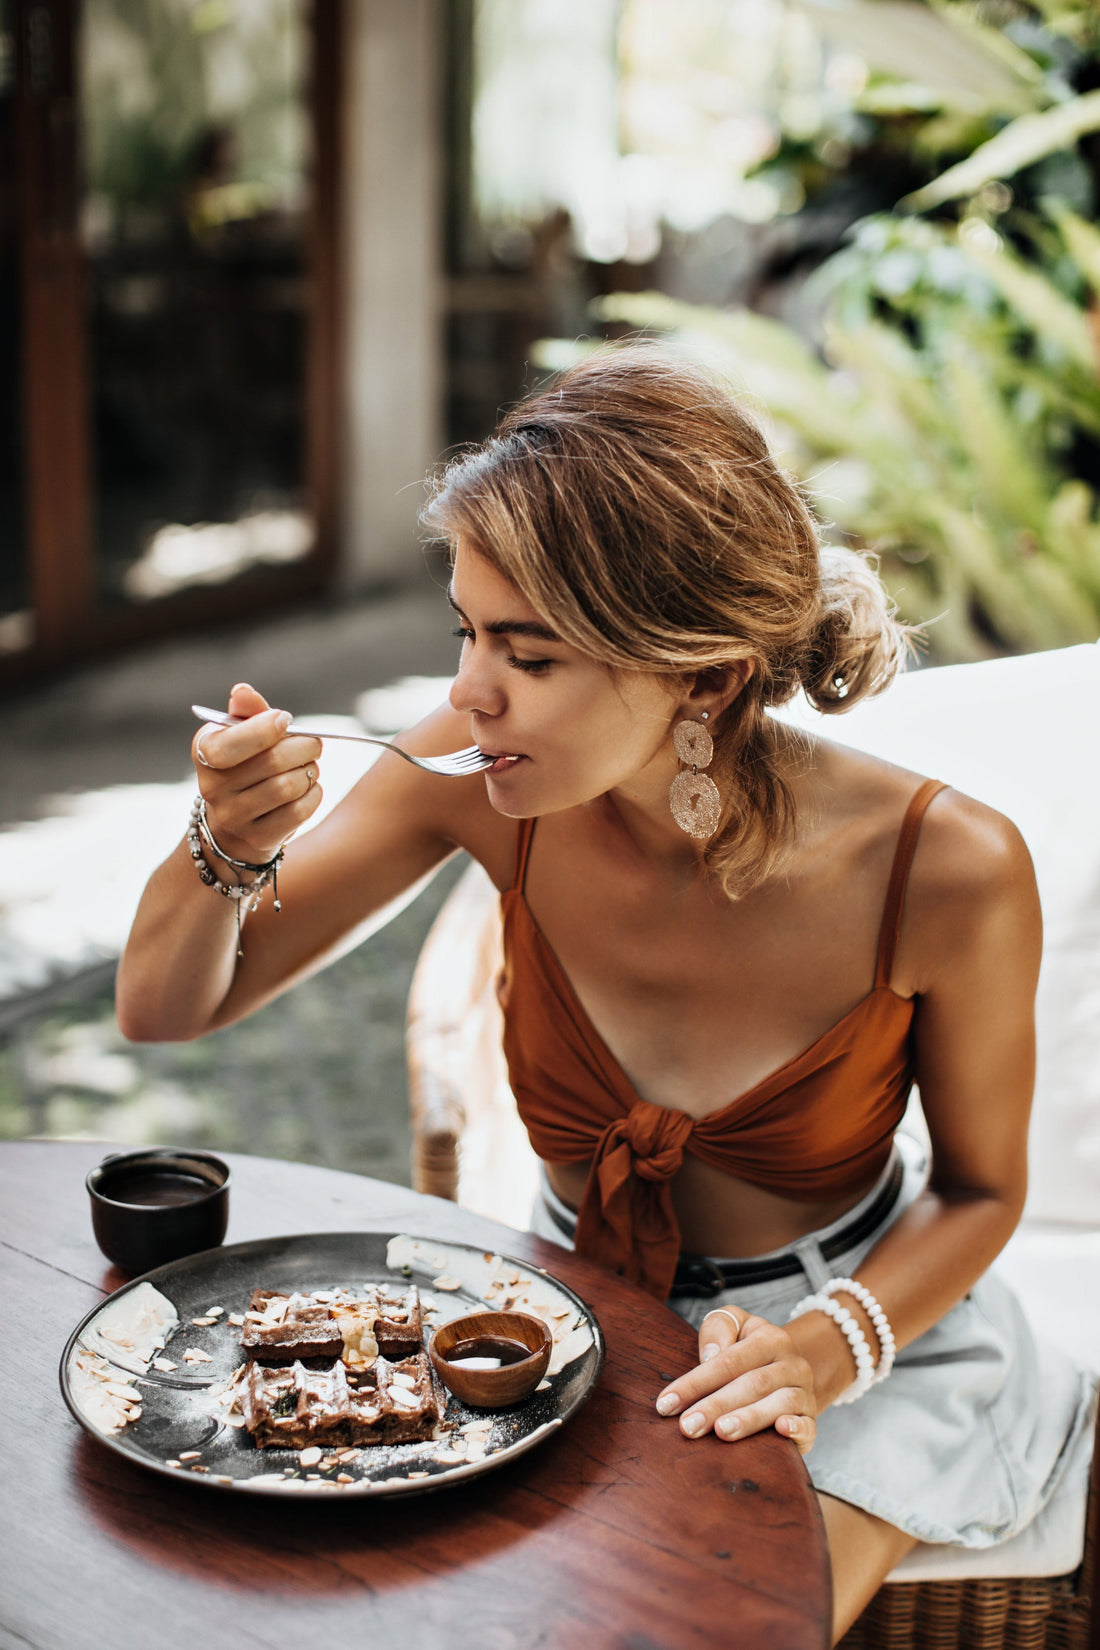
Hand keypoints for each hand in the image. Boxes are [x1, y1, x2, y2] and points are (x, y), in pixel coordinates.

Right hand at [192, 683, 322, 863]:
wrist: (235, 825)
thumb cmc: (245, 766)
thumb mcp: (240, 735)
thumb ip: (247, 713)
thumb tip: (243, 691)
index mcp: (204, 752)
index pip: (232, 742)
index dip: (264, 728)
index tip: (285, 720)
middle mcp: (212, 787)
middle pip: (273, 762)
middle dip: (304, 747)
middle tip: (313, 744)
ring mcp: (233, 817)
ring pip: (288, 787)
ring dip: (310, 771)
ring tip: (309, 766)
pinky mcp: (257, 838)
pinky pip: (299, 811)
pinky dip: (313, 794)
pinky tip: (308, 788)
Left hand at [655, 1306, 817, 1454]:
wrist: (790, 1368)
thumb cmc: (750, 1349)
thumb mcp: (735, 1326)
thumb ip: (719, 1329)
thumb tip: (711, 1355)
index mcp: (770, 1339)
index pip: (729, 1361)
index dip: (696, 1382)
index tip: (667, 1404)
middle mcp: (792, 1364)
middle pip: (751, 1384)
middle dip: (716, 1406)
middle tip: (688, 1427)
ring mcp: (805, 1392)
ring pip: (779, 1405)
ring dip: (749, 1419)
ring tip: (721, 1433)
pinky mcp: (812, 1420)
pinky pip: (809, 1425)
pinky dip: (796, 1429)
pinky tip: (780, 1432)